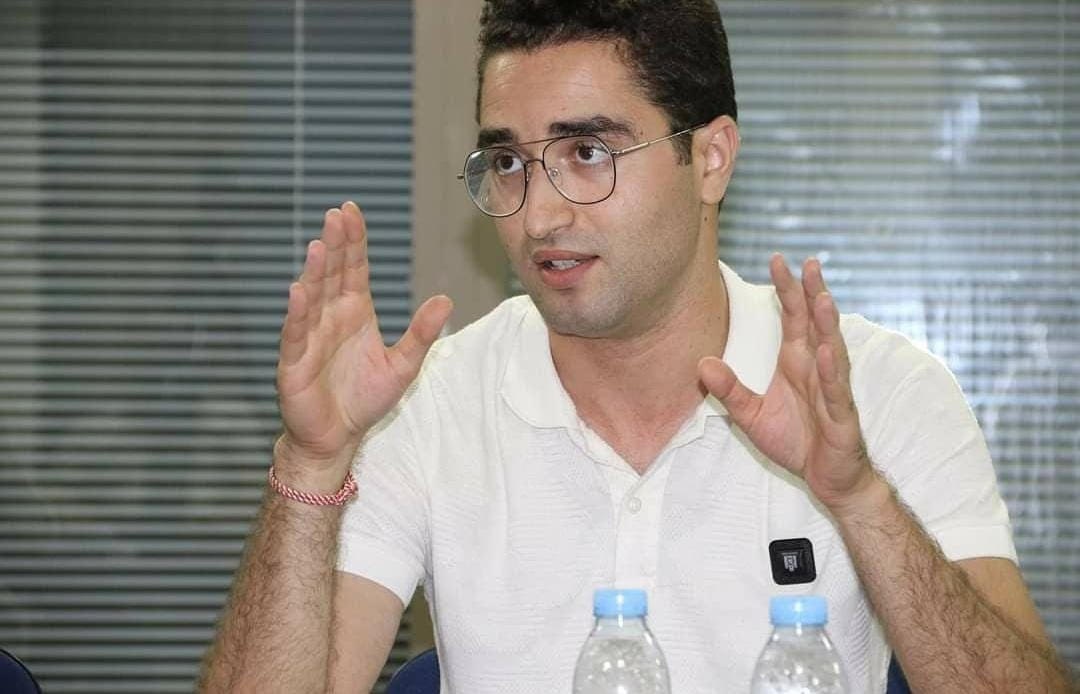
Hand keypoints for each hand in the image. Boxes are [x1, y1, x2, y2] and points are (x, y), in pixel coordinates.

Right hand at [276, 202, 452, 472]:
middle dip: (335, 244)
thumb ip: (421, 333)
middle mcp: (330, 317)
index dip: (353, 241)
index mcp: (355, 312)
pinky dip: (297, 314)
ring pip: (312, 297)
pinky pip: (296, 334)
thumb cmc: (364, 399)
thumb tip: (447, 300)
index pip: (353, 268)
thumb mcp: (403, 366)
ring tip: (320, 245)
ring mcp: (310, 337)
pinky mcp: (294, 362)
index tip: (352, 211)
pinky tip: (298, 292)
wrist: (337, 437)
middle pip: (332, 274)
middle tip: (337, 214)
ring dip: (315, 272)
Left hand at [698, 254, 874, 510]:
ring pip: (832, 350)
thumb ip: (729, 390)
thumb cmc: (795, 441)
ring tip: (822, 297)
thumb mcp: (751, 415)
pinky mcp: (841, 416)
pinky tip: (826, 351)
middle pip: (816, 324)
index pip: (794, 319)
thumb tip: (700, 363)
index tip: (777, 259)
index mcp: (797, 363)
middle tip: (809, 262)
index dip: (787, 290)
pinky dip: (831, 370)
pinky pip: (836, 390)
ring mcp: (832, 390)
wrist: (826, 478)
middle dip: (813, 293)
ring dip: (828, 324)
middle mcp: (817, 368)